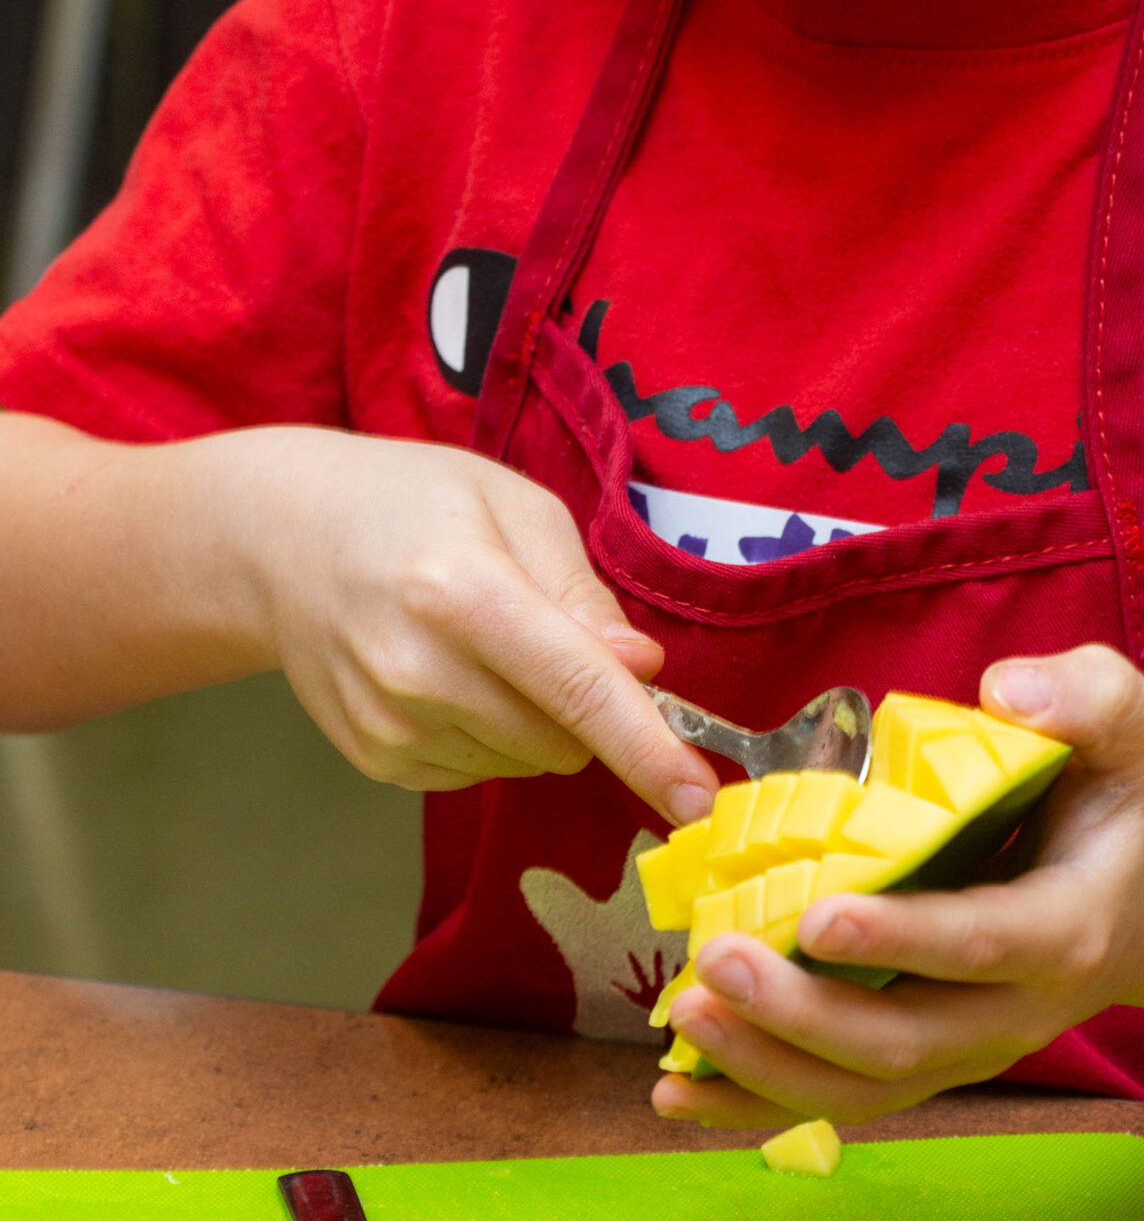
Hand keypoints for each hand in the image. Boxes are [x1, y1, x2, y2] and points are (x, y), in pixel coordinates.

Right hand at [223, 425, 718, 817]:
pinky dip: (492, 731)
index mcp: (463, 593)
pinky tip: (450, 671)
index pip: (576, 689)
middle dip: (589, 704)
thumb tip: (643, 668)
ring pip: (527, 761)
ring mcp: (390, 727)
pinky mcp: (376, 760)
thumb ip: (582, 593)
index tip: (699, 801)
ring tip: (481, 638)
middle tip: (549, 630)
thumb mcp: (515, 506)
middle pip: (561, 738)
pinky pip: (482, 771)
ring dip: (538, 718)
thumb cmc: (413, 503)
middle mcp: (419, 673)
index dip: (647, 748)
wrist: (284, 539)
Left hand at [652, 642, 1143, 1126]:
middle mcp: (1017, 1010)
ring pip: (864, 1087)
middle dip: (803, 1011)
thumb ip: (1086, 695)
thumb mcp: (1135, 725)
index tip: (818, 916)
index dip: (901, 939)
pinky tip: (677, 1091)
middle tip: (718, 959)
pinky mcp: (926, 1059)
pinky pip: (840, 1098)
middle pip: (906, 1040)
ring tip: (685, 1013)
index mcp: (1068, 927)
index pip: (980, 944)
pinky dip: (756, 1099)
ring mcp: (968, 1047)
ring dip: (766, 1063)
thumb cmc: (1122, 796)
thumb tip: (1005, 693)